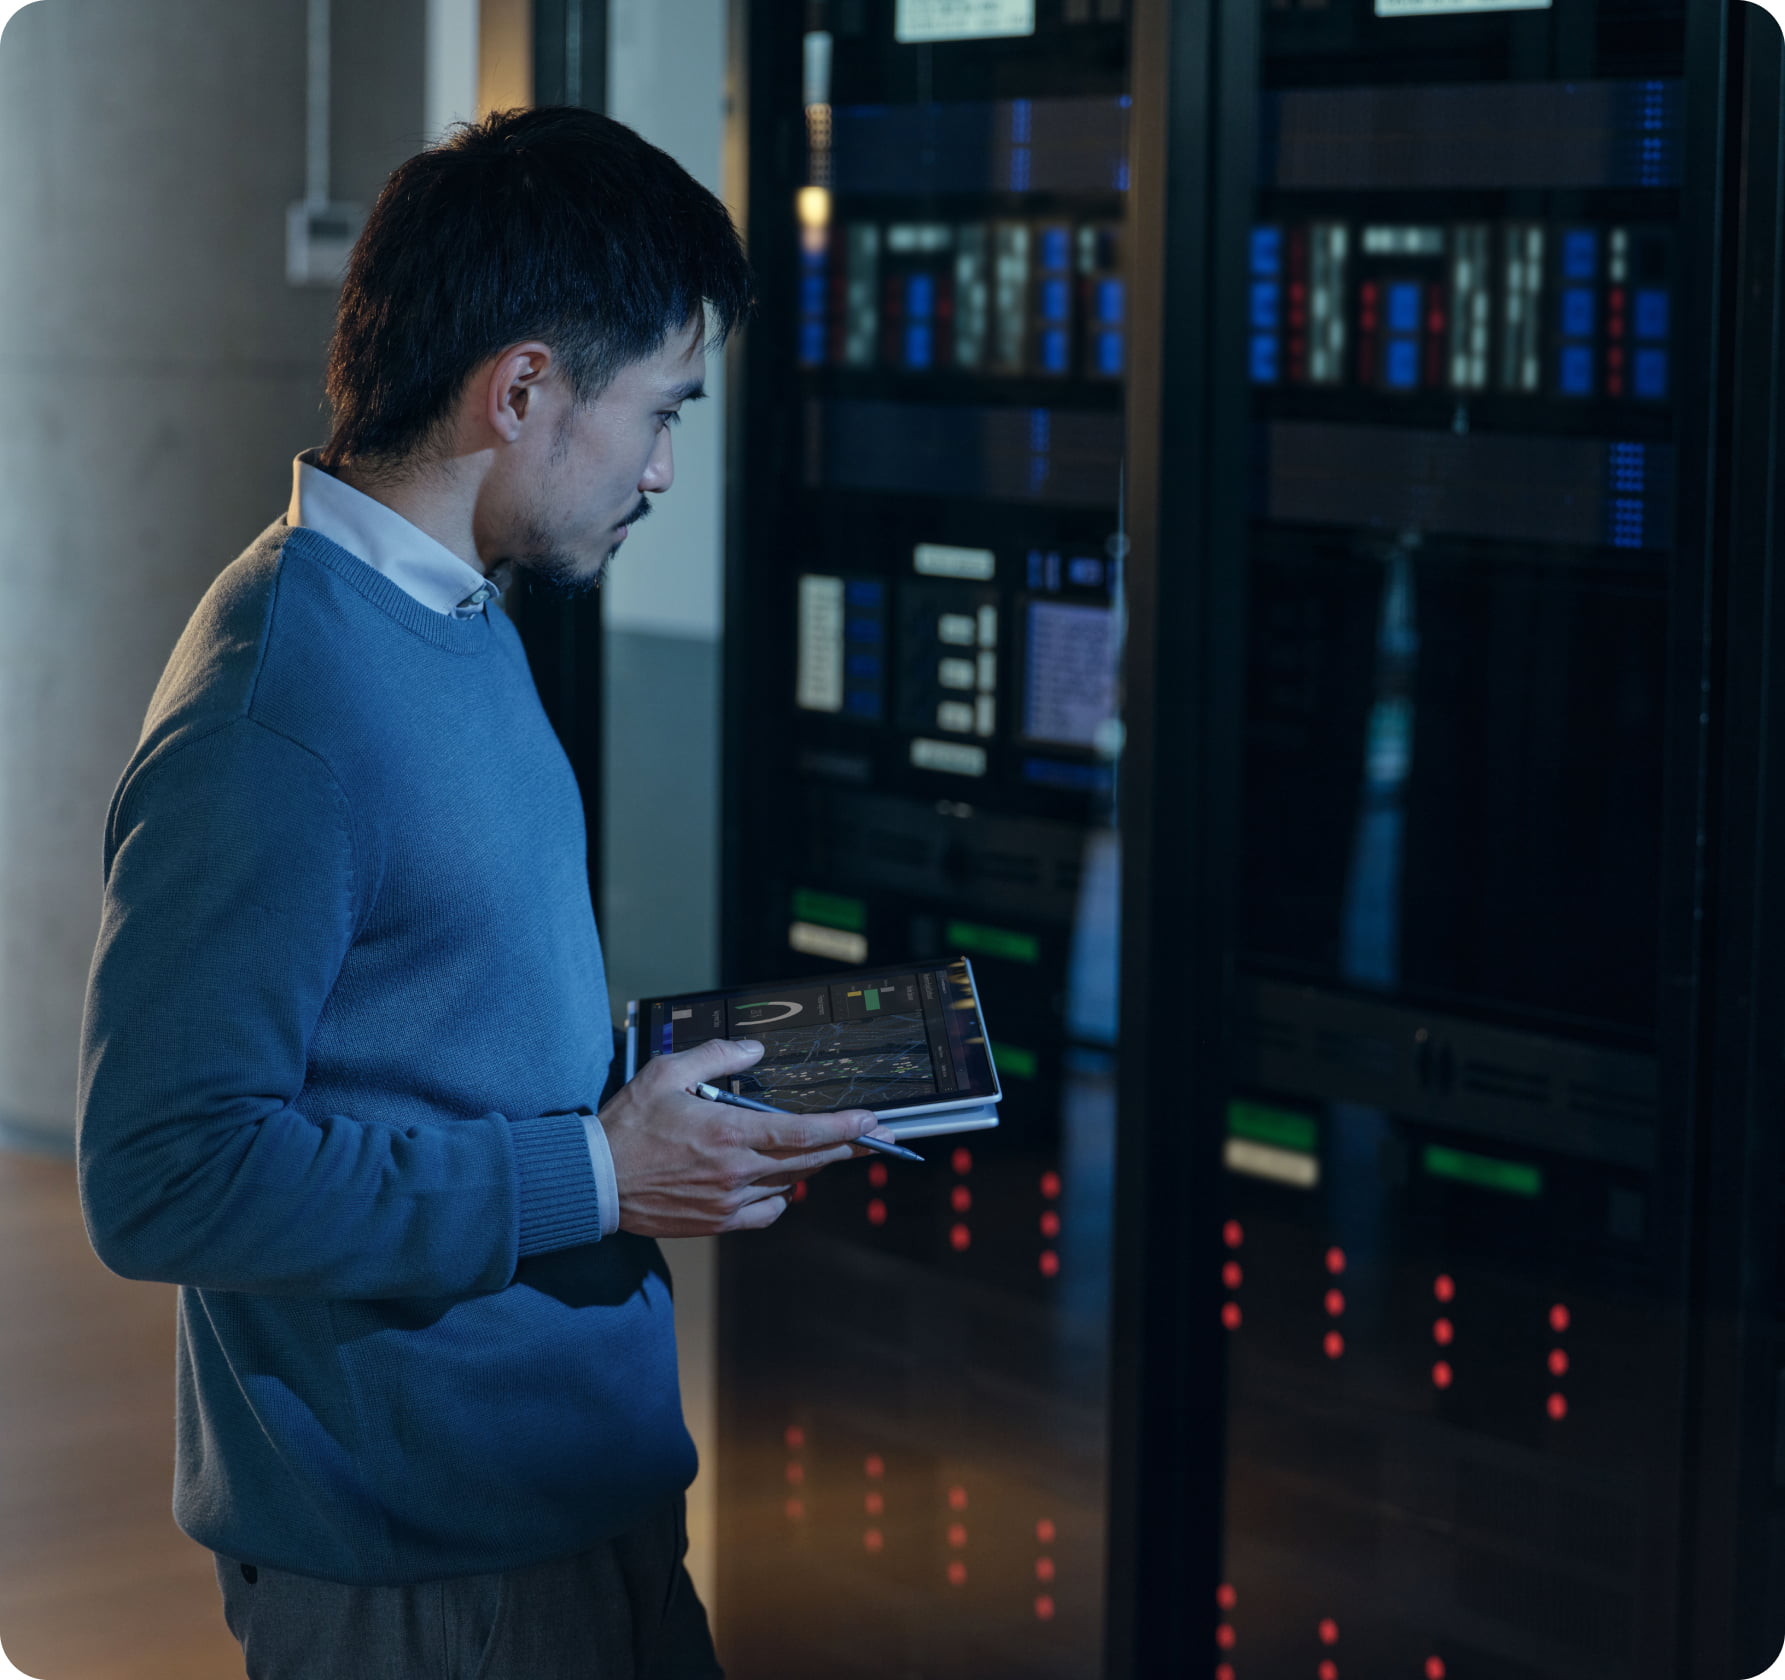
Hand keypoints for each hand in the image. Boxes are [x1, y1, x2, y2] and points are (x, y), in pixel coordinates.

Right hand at [599, 1037, 893, 1236]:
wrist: (595, 1181)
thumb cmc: (627, 1125)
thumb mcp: (667, 1073)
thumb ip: (716, 1056)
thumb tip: (755, 1049)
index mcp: (728, 1133)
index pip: (803, 1132)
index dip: (844, 1127)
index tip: (873, 1122)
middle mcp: (736, 1171)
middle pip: (810, 1160)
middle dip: (847, 1146)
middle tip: (875, 1137)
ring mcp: (730, 1202)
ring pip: (791, 1183)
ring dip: (814, 1165)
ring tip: (829, 1149)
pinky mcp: (719, 1223)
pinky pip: (768, 1212)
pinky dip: (782, 1195)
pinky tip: (780, 1181)